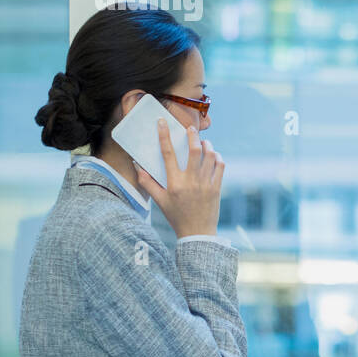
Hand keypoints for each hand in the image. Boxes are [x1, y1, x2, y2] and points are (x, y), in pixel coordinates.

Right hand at [134, 118, 224, 237]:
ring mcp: (205, 184)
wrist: (197, 233)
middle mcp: (190, 181)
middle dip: (192, 136)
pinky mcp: (216, 187)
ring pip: (210, 156)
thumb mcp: (159, 201)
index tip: (162, 123)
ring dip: (207, 146)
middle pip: (194, 151)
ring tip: (203, 142)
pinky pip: (220, 166)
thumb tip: (137, 166)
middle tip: (190, 129)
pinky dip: (217, 157)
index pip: (168, 154)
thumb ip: (148, 183)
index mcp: (174, 183)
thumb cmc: (176, 216)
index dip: (164, 136)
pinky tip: (213, 155)